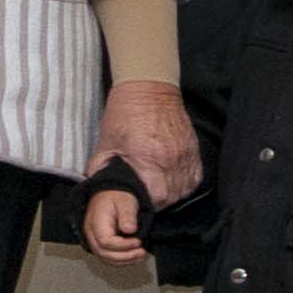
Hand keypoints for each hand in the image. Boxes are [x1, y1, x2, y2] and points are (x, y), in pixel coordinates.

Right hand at [76, 184, 152, 275]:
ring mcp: (94, 239)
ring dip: (124, 261)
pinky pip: (107, 256)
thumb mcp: (126, 201)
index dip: (123, 246)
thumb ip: (127, 215)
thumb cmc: (118, 196)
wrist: (111, 193)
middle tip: (142, 252)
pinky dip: (121, 260)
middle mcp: (91, 233)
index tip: (138, 242)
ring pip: (105, 258)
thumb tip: (129, 230)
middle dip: (124, 256)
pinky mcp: (100, 243)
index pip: (106, 242)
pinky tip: (134, 257)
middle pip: (103, 253)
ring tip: (140, 256)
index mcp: (96, 222)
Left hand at [94, 77, 204, 205]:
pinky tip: (175, 182)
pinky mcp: (194, 148)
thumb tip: (97, 186)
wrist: (149, 88)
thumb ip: (100, 167)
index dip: (148, 204)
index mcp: (147, 158)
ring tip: (160, 191)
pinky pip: (195, 176)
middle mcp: (171, 159)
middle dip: (159, 201)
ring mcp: (186, 154)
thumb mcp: (106, 141)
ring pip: (185, 188)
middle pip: (172, 196)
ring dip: (173, 194)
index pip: (156, 196)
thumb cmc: (124, 114)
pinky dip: (186, 183)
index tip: (140, 202)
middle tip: (147, 197)